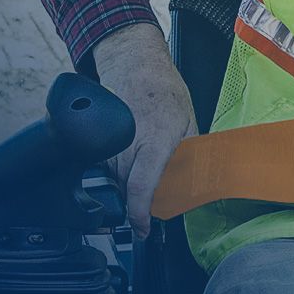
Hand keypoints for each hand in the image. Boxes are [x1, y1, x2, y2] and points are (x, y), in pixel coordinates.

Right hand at [94, 23, 197, 238]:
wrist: (134, 65)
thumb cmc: (165, 91)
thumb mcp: (189, 121)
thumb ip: (189, 154)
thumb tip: (195, 183)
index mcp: (155, 141)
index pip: (142, 186)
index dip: (140, 213)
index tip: (143, 228)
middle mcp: (128, 144)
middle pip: (130, 187)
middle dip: (144, 195)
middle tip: (159, 184)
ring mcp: (109, 142)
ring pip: (118, 179)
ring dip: (132, 179)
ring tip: (147, 154)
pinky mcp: (97, 140)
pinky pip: (108, 166)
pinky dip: (121, 167)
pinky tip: (133, 149)